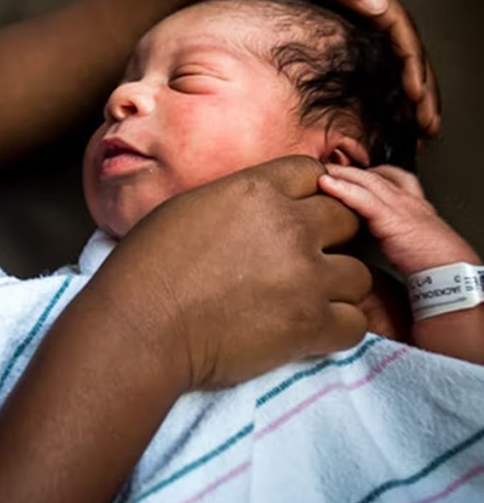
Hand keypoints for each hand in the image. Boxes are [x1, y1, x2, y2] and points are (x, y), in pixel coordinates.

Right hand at [87, 156, 371, 391]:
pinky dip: (337, 327)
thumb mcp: (191, 206)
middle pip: (348, 219)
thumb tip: (258, 210)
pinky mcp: (310, 325)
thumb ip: (239, 201)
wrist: (142, 323)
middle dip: (332, 237)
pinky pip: (355, 322)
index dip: (311, 193)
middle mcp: (290, 226)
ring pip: (359, 273)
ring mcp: (306, 276)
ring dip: (337, 285)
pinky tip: (310, 328)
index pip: (314, 173)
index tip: (300, 212)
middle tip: (306, 257)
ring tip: (307, 298)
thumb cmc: (149, 263)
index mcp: (257, 189)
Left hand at [179, 0, 439, 136]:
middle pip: (401, 52)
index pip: (399, 28)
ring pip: (386, 66)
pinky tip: (379, 122)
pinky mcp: (323, 44)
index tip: (416, 96)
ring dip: (405, 100)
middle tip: (427, 127)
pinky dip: (374, 98)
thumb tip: (377, 3)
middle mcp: (357, 7)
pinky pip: (359, 72)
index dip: (413, 63)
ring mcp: (341, 27)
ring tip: (416, 134)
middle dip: (420, 90)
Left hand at [319, 164, 479, 275]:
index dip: (369, 174)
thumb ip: (393, 236)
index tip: (348, 174)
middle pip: (374, 175)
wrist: (452, 274)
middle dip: (349, 169)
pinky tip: (325, 184)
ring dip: (341, 174)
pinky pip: (362, 198)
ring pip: (366, 181)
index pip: (391, 178)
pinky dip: (342, 189)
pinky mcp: (391, 218)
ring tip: (320, 170)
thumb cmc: (435, 265)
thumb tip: (371, 243)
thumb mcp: (413, 243)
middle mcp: (409, 201)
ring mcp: (401, 206)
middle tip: (327, 167)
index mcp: (415, 206)